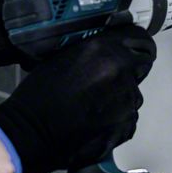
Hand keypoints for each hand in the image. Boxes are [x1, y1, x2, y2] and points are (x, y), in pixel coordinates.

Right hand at [0, 26, 156, 172]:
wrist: (31, 132)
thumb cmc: (38, 96)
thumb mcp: (62, 57)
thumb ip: (92, 52)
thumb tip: (107, 50)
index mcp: (105, 50)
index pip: (140, 40)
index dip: (135, 47)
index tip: (132, 51)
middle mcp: (121, 72)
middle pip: (139, 68)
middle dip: (126, 74)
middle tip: (104, 84)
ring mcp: (126, 101)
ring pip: (132, 95)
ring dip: (118, 99)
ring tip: (91, 107)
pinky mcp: (126, 126)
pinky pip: (128, 118)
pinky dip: (115, 120)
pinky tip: (93, 122)